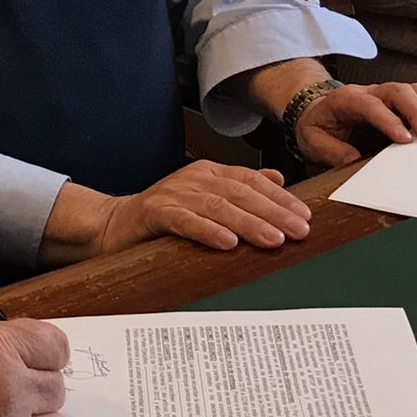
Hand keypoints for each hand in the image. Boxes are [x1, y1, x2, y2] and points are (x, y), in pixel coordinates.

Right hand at [98, 160, 314, 256]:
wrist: (111, 225)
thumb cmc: (162, 219)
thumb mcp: (204, 201)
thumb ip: (238, 190)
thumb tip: (278, 180)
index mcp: (209, 173)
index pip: (251, 180)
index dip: (280, 198)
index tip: (305, 215)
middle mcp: (193, 178)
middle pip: (240, 193)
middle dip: (273, 212)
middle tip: (299, 231)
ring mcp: (173, 194)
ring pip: (217, 206)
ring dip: (249, 223)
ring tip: (273, 239)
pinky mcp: (154, 212)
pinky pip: (185, 221)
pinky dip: (208, 231)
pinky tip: (228, 243)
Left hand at [293, 82, 416, 167]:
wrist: (316, 110)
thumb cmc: (318, 126)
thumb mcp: (314, 142)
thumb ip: (332, 151)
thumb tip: (354, 161)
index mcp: (347, 100)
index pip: (370, 105)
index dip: (388, 119)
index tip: (404, 138)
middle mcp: (370, 91)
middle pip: (398, 92)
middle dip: (416, 111)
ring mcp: (388, 93)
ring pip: (415, 90)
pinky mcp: (403, 99)